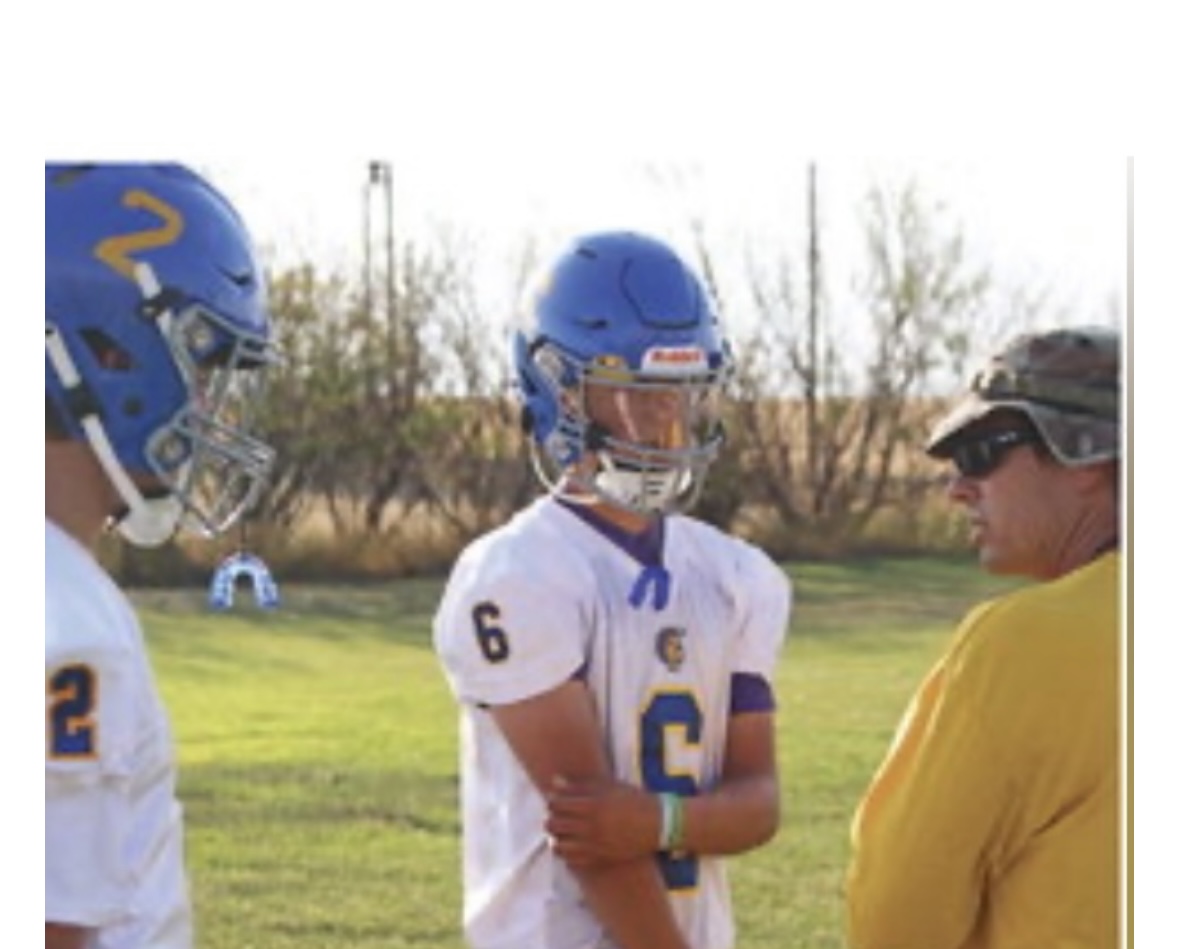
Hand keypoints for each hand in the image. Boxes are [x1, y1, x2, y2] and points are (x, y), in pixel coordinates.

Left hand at [545, 775, 661, 866]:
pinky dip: (565, 853)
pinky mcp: (600, 859)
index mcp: (592, 804)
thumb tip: (554, 782)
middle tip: (556, 816)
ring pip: (559, 845)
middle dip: (551, 819)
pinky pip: (572, 860)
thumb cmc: (633, 800)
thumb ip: (579, 786)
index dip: (553, 802)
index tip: (556, 801)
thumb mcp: (608, 786)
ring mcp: (595, 845)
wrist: (658, 824)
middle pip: (554, 825)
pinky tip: (570, 846)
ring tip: (561, 832)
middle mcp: (591, 826)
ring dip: (556, 837)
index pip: (557, 804)